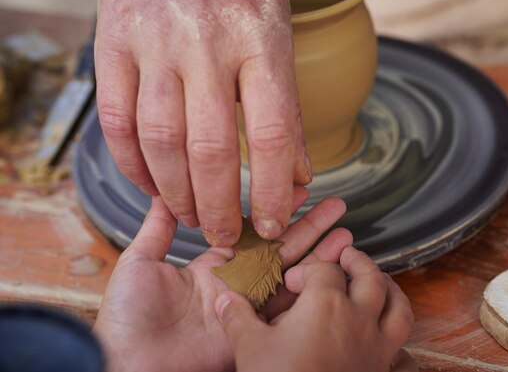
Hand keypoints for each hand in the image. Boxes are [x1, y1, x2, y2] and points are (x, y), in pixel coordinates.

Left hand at [93, 187, 350, 371]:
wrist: (129, 362)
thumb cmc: (126, 318)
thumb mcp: (139, 264)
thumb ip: (157, 230)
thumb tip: (163, 194)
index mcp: (212, 267)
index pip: (254, 232)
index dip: (276, 210)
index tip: (298, 187)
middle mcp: (237, 286)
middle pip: (281, 250)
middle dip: (310, 227)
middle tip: (336, 205)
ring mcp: (248, 309)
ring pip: (292, 276)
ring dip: (320, 254)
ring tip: (345, 231)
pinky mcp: (255, 331)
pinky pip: (289, 308)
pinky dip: (313, 289)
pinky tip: (334, 270)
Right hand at [96, 0, 309, 246]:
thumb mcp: (278, 33)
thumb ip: (287, 106)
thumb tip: (297, 173)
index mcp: (260, 41)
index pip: (272, 134)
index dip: (274, 192)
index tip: (274, 226)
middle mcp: (206, 45)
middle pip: (211, 150)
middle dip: (220, 207)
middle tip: (225, 236)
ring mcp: (154, 44)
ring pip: (160, 141)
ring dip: (176, 193)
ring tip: (192, 218)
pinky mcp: (112, 43)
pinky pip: (116, 119)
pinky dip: (133, 163)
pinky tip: (151, 184)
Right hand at [215, 246, 413, 371]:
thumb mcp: (250, 348)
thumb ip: (238, 318)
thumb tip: (225, 300)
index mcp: (326, 304)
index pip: (324, 270)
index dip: (307, 270)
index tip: (292, 282)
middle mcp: (358, 318)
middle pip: (370, 276)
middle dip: (358, 262)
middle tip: (348, 255)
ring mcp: (376, 345)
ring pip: (397, 305)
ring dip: (390, 288)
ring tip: (380, 282)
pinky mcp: (383, 368)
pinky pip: (403, 341)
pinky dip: (400, 327)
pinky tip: (391, 330)